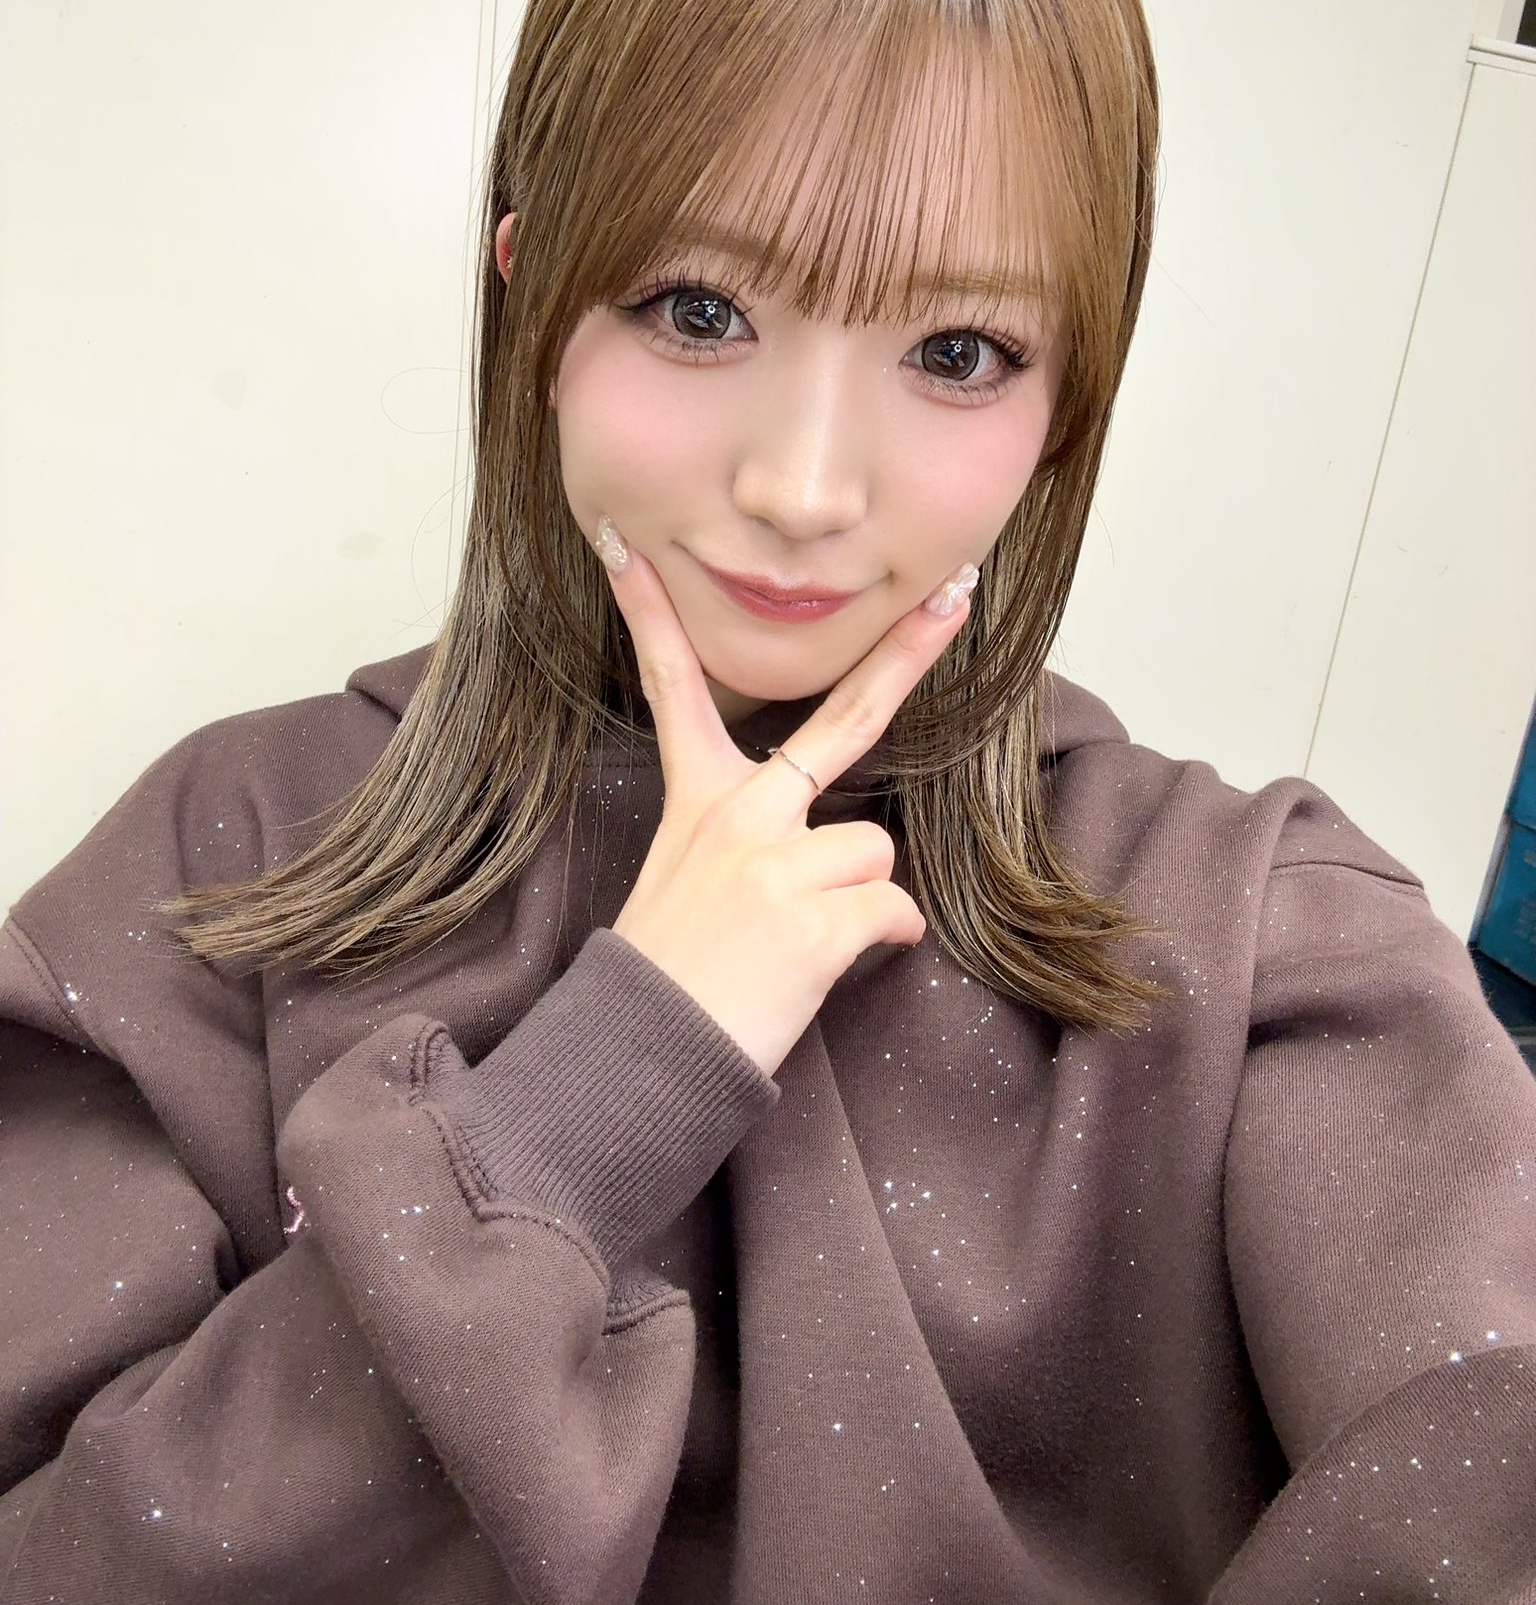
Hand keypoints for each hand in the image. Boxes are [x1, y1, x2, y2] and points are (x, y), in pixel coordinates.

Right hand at [598, 520, 976, 1076]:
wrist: (642, 1053)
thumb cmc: (668, 972)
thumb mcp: (679, 876)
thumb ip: (744, 834)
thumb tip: (836, 852)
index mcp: (701, 797)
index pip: (671, 687)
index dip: (651, 616)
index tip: (627, 551)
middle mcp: (741, 812)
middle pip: (846, 719)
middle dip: (906, 655)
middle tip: (956, 598)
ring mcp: (779, 859)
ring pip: (875, 851)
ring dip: (859, 900)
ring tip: (799, 942)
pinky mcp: (817, 917)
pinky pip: (892, 912)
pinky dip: (880, 943)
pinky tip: (823, 967)